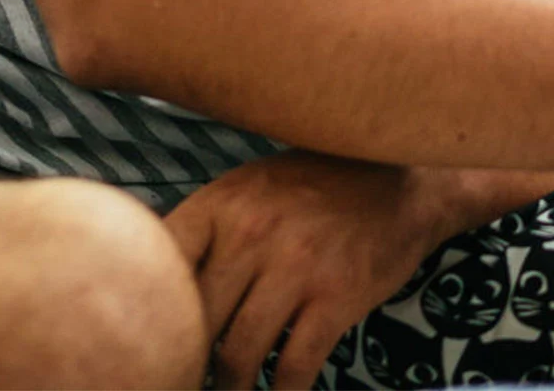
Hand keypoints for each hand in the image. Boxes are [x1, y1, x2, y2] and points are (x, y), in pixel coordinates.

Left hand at [165, 152, 481, 388]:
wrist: (408, 182)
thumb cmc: (319, 188)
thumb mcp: (253, 187)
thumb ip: (207, 229)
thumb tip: (153, 284)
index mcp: (225, 203)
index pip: (160, 264)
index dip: (147, 311)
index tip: (145, 339)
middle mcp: (254, 232)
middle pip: (195, 321)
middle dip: (186, 359)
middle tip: (183, 375)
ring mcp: (297, 266)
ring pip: (238, 354)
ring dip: (228, 386)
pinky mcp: (336, 297)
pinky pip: (294, 365)